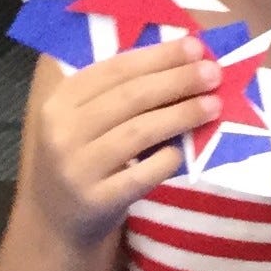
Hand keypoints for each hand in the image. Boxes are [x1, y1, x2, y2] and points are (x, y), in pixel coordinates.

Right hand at [24, 37, 221, 246]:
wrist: (57, 223)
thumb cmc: (83, 157)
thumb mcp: (85, 120)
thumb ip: (120, 92)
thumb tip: (183, 60)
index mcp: (60, 101)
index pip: (115, 69)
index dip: (158, 56)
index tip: (195, 47)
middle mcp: (63, 132)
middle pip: (130, 97)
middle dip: (177, 80)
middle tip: (213, 73)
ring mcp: (77, 168)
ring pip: (139, 131)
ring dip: (181, 114)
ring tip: (214, 105)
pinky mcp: (96, 201)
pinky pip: (141, 174)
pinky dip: (167, 158)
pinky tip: (185, 150)